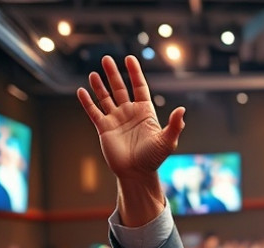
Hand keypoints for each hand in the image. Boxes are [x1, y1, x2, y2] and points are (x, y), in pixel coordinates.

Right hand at [77, 55, 184, 181]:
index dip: (135, 73)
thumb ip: (174, 125)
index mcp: (145, 112)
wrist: (137, 173)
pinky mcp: (104, 128)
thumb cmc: (154, 158)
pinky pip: (94, 112)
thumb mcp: (167, 141)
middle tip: (107, 58)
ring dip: (99, 85)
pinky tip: (81, 91)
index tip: (130, 58)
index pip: (139, 87)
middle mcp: (129, 112)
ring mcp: (116, 119)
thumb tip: (182, 110)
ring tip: (94, 72)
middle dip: (113, 74)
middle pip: (119, 88)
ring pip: (105, 97)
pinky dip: (87, 102)